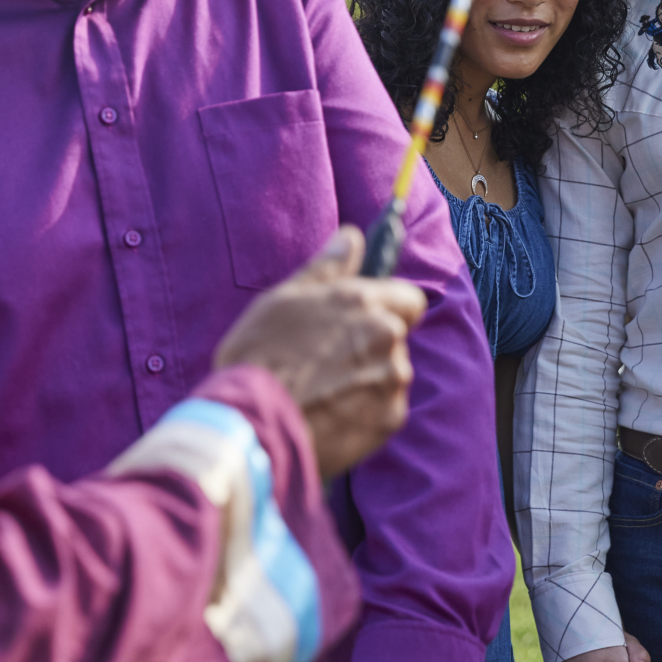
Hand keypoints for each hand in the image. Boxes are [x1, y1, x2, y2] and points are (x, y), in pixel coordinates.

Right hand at [216, 226, 427, 478]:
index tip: (362, 321)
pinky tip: (330, 416)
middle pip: (396, 338)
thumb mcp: (283, 300)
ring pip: (390, 374)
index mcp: (364, 302)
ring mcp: (392, 379)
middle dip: (371, 346)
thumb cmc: (258, 356)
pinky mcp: (389, 419)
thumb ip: (325, 267)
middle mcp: (387, 337)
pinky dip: (365, 412)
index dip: (390, 308)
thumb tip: (351, 236)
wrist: (252, 425)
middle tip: (326, 361)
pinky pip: (384, 409)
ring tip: (323, 392)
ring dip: (368, 379)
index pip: (409, 299)